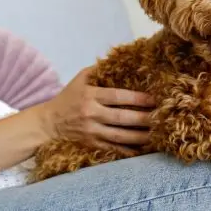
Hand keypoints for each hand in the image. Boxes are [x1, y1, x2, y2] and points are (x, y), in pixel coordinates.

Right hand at [39, 67, 155, 151]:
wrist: (48, 123)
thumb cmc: (69, 97)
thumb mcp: (80, 78)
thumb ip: (99, 70)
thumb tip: (121, 59)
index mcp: (90, 95)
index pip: (117, 97)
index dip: (137, 98)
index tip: (154, 99)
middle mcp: (91, 114)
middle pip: (122, 118)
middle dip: (144, 118)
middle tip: (162, 117)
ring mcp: (92, 132)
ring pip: (120, 136)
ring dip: (141, 136)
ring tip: (157, 134)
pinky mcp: (92, 145)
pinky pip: (113, 149)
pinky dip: (129, 151)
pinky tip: (143, 149)